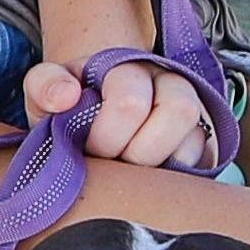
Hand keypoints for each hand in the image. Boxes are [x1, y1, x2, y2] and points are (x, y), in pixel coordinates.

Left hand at [27, 49, 212, 172]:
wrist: (92, 113)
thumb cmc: (71, 106)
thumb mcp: (46, 91)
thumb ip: (45, 85)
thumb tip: (65, 96)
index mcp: (130, 68)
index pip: (131, 101)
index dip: (106, 136)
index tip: (87, 147)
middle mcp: (170, 84)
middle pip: (178, 111)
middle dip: (135, 151)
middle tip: (111, 161)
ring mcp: (192, 114)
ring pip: (195, 141)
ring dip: (158, 167)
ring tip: (128, 172)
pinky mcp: (204, 142)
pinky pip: (204, 164)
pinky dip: (174, 179)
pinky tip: (146, 180)